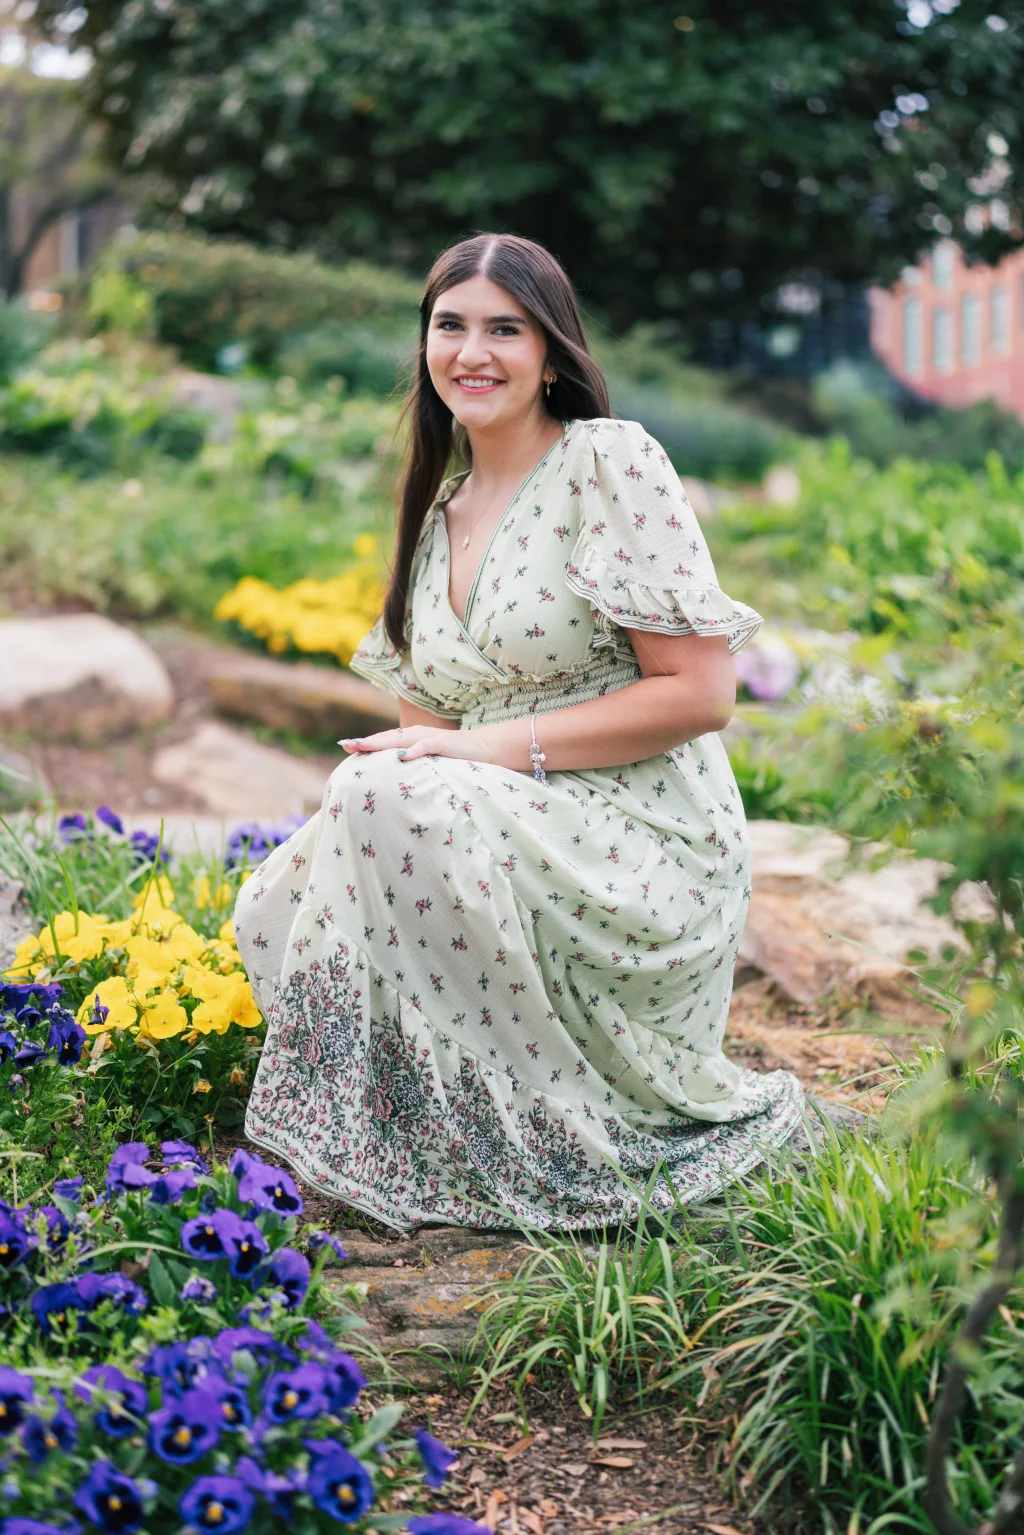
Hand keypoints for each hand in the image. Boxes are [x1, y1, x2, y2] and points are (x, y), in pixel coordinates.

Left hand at [339, 725, 498, 764]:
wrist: (483, 747)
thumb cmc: (454, 755)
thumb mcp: (428, 759)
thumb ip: (412, 762)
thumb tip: (395, 771)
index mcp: (411, 738)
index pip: (383, 740)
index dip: (365, 742)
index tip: (344, 745)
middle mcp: (416, 734)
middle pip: (386, 738)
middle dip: (365, 741)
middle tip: (345, 744)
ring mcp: (428, 738)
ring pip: (400, 740)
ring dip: (380, 743)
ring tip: (362, 746)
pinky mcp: (442, 743)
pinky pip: (425, 746)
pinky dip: (413, 750)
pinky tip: (401, 756)